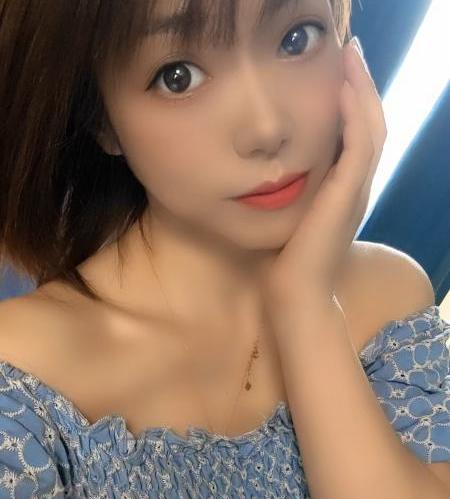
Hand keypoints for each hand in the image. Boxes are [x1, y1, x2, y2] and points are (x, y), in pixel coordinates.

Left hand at [263, 40, 387, 305]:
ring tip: (351, 58)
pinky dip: (355, 114)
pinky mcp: (348, 195)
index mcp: (344, 193)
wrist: (294, 295)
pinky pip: (360, 145)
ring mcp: (356, 192)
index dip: (352, 105)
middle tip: (350, 54)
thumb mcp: (288, 219)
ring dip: (362, 90)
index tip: (338, 75)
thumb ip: (289, 197)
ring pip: (371, 128)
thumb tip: (267, 178)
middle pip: (370, 125)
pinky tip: (343, 89)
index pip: (356, 138)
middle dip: (361, 87)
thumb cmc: (284, 264)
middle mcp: (356, 189)